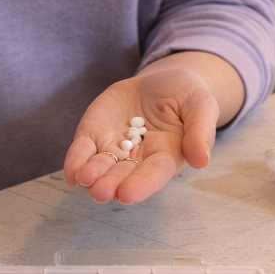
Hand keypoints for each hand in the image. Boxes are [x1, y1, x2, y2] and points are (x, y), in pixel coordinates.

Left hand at [64, 63, 220, 204]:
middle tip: (101, 191)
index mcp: (167, 156)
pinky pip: (83, 149)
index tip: (128, 194)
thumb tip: (201, 161)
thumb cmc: (186, 95)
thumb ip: (201, 130)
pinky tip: (72, 171)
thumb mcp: (201, 104)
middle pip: (123, 176)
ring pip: (101, 166)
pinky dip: (76, 161)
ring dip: (92, 176)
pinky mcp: (95, 132)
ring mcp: (115, 147)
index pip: (154, 174)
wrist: (162, 80)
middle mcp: (138, 158)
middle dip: (111, 184)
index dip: (141, 185)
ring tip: (84, 179)